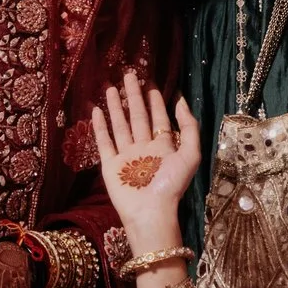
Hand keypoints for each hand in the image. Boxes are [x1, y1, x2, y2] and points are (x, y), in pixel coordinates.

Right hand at [90, 73, 200, 257]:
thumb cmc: (171, 185)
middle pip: (138, 117)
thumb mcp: (190, 154)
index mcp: (163, 147)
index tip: (151, 83)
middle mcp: (143, 148)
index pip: (159, 118)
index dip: (156, 101)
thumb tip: (181, 101)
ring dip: (116, 107)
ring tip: (110, 87)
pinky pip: (103, 142)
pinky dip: (99, 126)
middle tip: (129, 75)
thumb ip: (189, 127)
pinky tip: (96, 110)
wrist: (150, 212)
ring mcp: (125, 156)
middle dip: (134, 96)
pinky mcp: (110, 165)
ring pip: (120, 125)